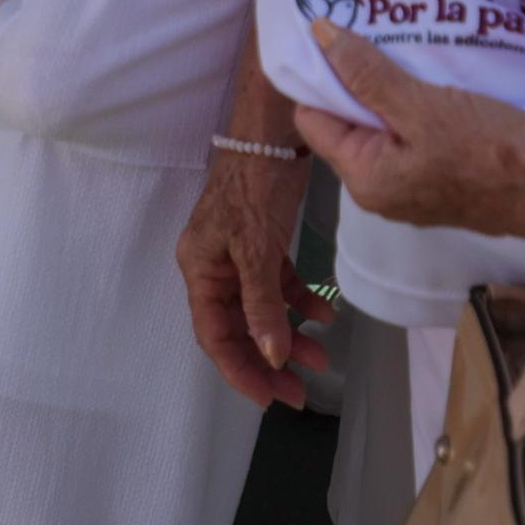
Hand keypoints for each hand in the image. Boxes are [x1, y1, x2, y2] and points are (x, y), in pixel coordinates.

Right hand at [177, 143, 323, 409]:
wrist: (272, 126)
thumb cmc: (255, 184)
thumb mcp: (256, 247)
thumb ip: (262, 305)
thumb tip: (271, 355)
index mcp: (199, 268)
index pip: (214, 335)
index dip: (240, 370)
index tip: (270, 398)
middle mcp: (214, 265)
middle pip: (237, 327)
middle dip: (267, 360)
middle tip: (299, 391)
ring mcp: (238, 253)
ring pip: (261, 309)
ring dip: (288, 334)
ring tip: (321, 357)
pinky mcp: (262, 239)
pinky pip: (278, 283)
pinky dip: (299, 300)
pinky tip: (325, 313)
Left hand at [293, 19, 524, 247]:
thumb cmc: (496, 152)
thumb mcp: (426, 107)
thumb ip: (368, 76)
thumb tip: (318, 36)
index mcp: (366, 180)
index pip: (315, 117)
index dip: (317, 73)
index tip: (328, 26)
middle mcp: (382, 190)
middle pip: (348, 119)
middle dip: (356, 74)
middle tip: (366, 19)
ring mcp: (416, 185)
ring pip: (385, 123)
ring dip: (389, 84)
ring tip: (396, 34)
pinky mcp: (447, 176)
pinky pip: (415, 131)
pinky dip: (417, 101)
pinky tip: (428, 67)